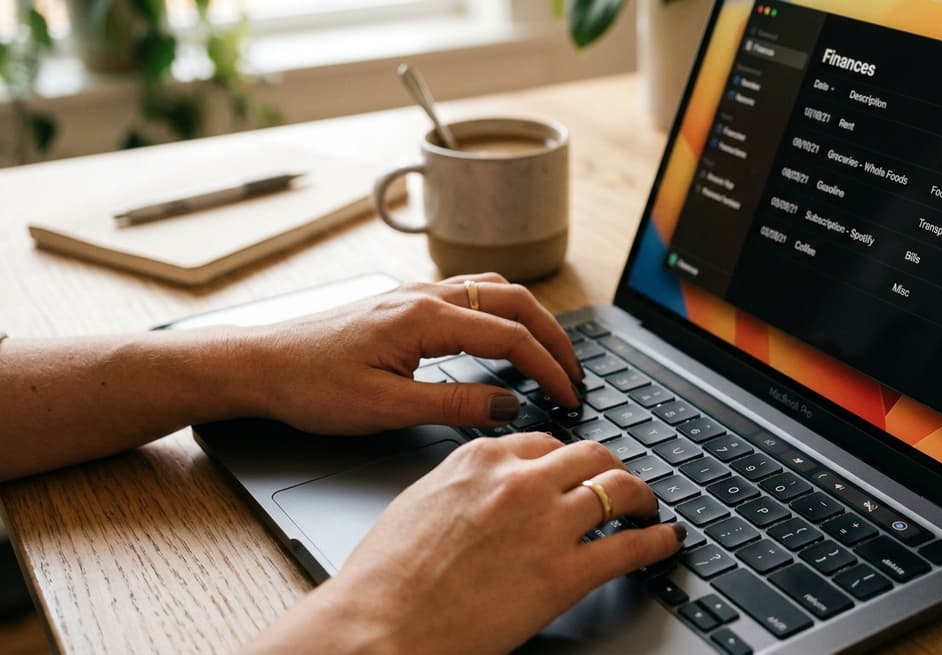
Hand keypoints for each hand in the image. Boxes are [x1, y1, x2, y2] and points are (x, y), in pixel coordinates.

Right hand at [244, 433, 685, 654]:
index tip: (575, 469)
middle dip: (611, 468)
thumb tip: (484, 488)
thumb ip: (462, 486)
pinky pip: (630, 547)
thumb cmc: (384, 579)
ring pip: (618, 490)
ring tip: (648, 508)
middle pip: (590, 455)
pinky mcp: (565, 574)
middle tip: (620, 483)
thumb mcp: (419, 504)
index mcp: (478, 460)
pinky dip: (657, 541)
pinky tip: (665, 541)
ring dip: (642, 497)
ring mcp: (546, 524)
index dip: (567, 458)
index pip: (544, 441)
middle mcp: (519, 481)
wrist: (377, 627)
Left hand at [245, 273, 584, 433]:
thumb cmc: (310, 387)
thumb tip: (510, 404)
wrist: (258, 365)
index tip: (570, 397)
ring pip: (494, 291)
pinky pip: (469, 293)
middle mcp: (425, 296)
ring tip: (550, 354)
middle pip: (515, 302)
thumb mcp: (385, 408)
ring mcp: (414, 294)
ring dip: (530, 319)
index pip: (511, 337)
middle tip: (575, 374)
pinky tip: (501, 335)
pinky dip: (501, 312)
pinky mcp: (403, 303)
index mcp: (425, 319)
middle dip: (554, 337)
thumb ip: (454, 404)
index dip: (549, 368)